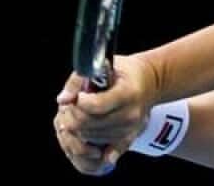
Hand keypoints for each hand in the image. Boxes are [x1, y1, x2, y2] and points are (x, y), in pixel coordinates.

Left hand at [53, 54, 159, 174]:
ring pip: (93, 137)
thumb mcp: (104, 65)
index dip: (80, 102)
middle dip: (74, 115)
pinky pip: (104, 148)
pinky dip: (92, 142)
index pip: (96, 106)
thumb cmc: (125, 71)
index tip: (78, 95)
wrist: (149, 82)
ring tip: (81, 113)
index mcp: (127, 93)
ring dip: (79, 127)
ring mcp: (130, 129)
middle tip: (73, 105)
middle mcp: (131, 114)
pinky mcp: (129, 138)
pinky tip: (88, 132)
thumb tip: (63, 99)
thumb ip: (79, 80)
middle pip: (91, 124)